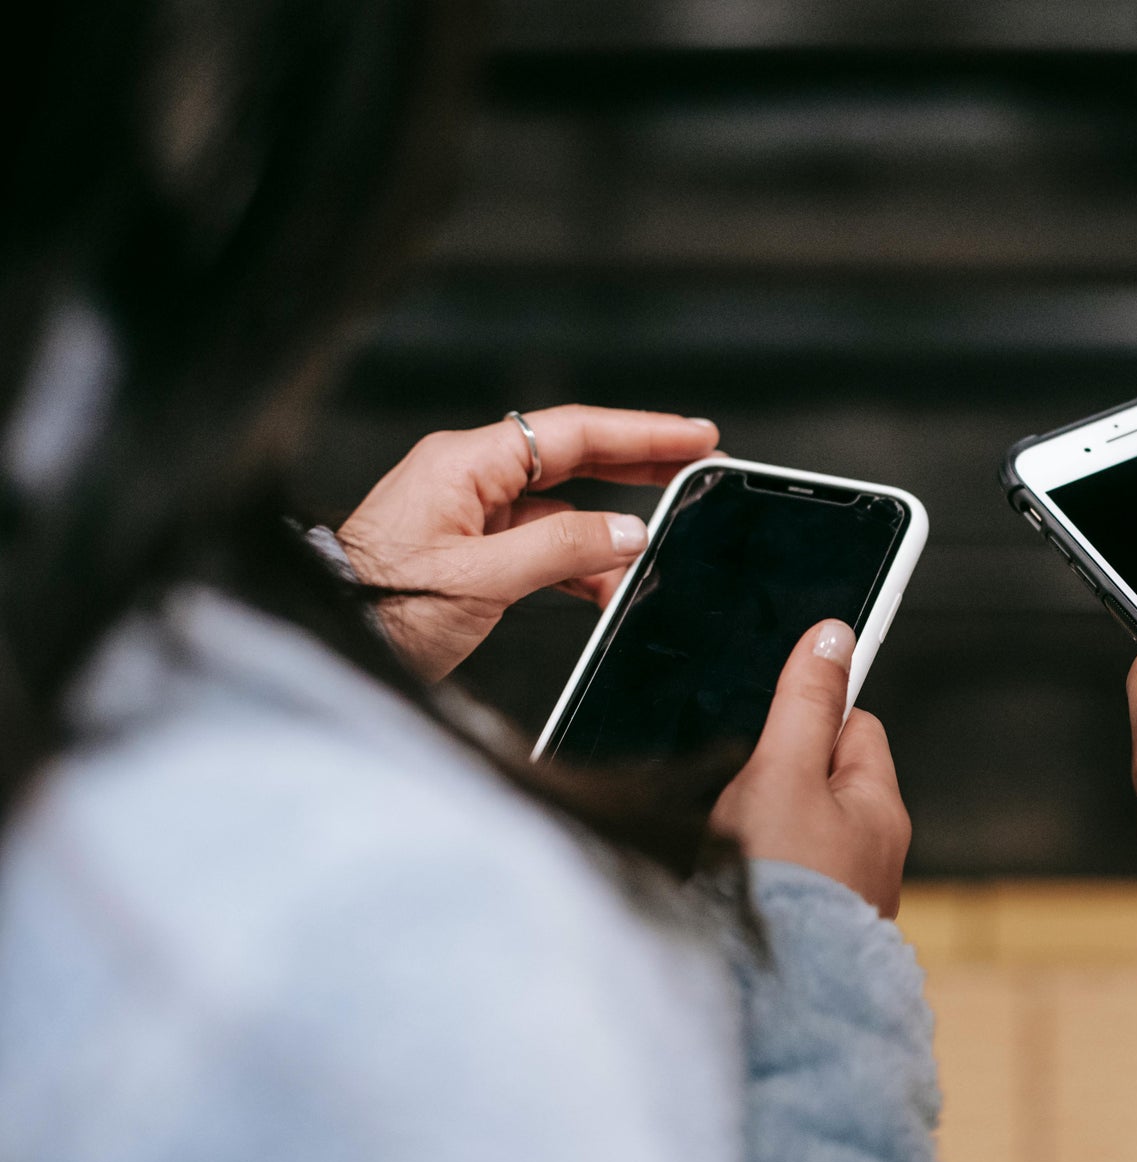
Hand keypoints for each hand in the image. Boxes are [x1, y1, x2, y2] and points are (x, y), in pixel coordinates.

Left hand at [337, 405, 719, 679]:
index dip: (642, 433)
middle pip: (572, 457)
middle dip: (639, 465)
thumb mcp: (480, 581)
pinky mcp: (467, 550)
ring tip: (660, 545)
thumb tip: (627, 532)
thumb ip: (562, 550)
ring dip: (609, 528)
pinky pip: (537, 542)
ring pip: (559, 506)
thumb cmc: (376, 607)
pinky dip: (577, 561)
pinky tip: (607, 585)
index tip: (695, 436)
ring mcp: (466, 512)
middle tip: (698, 467)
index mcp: (465, 464)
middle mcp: (467, 477)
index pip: (572, 433)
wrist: (326, 642)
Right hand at [711, 621, 912, 916]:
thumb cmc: (781, 887)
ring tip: (730, 844)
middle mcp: (871, 855)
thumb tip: (834, 636)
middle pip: (818, 779)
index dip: (808, 714)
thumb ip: (803, 703)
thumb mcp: (784, 772)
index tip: (772, 718)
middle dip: (774, 775)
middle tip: (740, 793)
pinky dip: (752, 873)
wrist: (765, 1001)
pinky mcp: (805, 931)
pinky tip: (727, 885)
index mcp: (880, 810)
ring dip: (757, 827)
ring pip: (793, 830)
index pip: (855, 726)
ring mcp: (840, 897)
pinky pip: (778, 878)